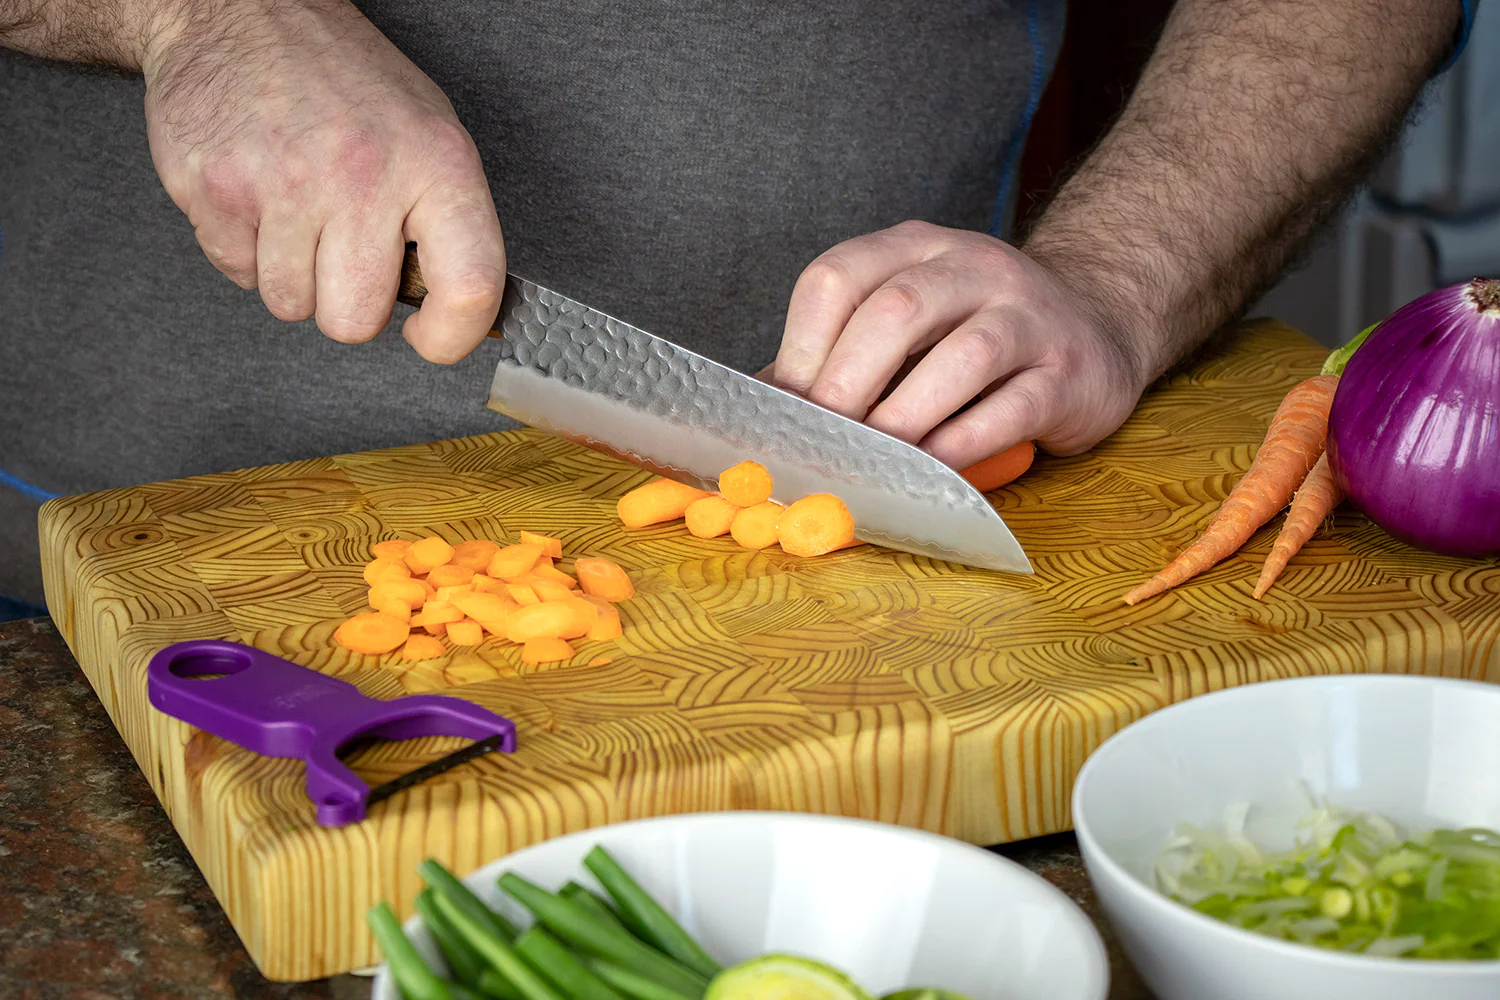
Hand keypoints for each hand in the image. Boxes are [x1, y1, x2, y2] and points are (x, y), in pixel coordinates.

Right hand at [140, 0, 502, 362]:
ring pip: (290, 305)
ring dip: (292, 275)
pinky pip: (236, 274)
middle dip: (345, 303)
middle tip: (342, 251)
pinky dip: (244, 249)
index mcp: (436, 162)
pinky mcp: (215, 189)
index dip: (451, 335)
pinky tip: (257, 196)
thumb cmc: (344, 82)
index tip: (430, 336)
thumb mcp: (428, 133)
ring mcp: (283, 183)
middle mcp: (364, 174)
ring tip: (296, 211)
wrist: (240, 14)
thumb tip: (461, 312)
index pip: (470, 285)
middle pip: (355, 321)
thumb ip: (448, 222)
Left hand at [766, 221, 1150, 466]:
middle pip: (895, 310)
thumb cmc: (978, 335)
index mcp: (915, 250)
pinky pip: (1012, 408)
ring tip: (874, 462)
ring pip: (964, 357)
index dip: (801, 348)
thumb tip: (762, 406)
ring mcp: (1028, 316)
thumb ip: (844, 355)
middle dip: (847, 384)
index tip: (786, 410)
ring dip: (905, 418)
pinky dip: (963, 445)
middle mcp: (973, 268)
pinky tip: (931, 470)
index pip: (838, 278)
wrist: (1098, 328)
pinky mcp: (1069, 373)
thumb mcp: (910, 325)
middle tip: (824, 442)